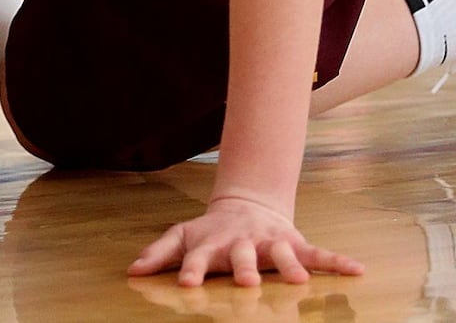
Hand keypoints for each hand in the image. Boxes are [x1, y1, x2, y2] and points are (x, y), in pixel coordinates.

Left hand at [128, 194, 363, 286]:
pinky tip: (357, 270)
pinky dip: (337, 261)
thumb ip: (159, 253)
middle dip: (244, 268)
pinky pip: (318, 253)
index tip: (187, 284)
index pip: (198, 258)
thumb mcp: (182, 236)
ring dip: (289, 265)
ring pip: (280, 253)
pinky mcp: (295, 243)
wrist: (247, 205)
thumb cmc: (211, 230)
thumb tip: (132, 271)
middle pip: (242, 256)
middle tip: (246, 282)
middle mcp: (242, 243)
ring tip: (298, 279)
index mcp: (212, 244)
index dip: (192, 270)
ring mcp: (269, 242)